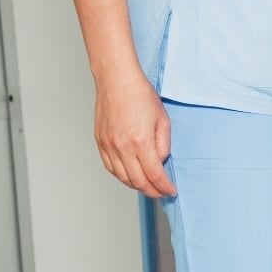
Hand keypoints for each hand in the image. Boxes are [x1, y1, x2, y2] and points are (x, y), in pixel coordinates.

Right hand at [93, 69, 176, 198]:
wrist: (117, 79)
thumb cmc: (141, 95)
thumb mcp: (163, 121)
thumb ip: (163, 146)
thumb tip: (159, 163)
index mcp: (140, 141)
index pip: (154, 175)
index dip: (164, 187)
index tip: (171, 191)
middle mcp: (122, 146)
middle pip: (138, 181)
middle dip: (152, 191)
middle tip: (161, 193)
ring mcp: (108, 145)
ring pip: (122, 177)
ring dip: (137, 186)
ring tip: (149, 186)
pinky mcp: (100, 141)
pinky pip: (110, 167)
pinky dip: (122, 176)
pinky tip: (131, 175)